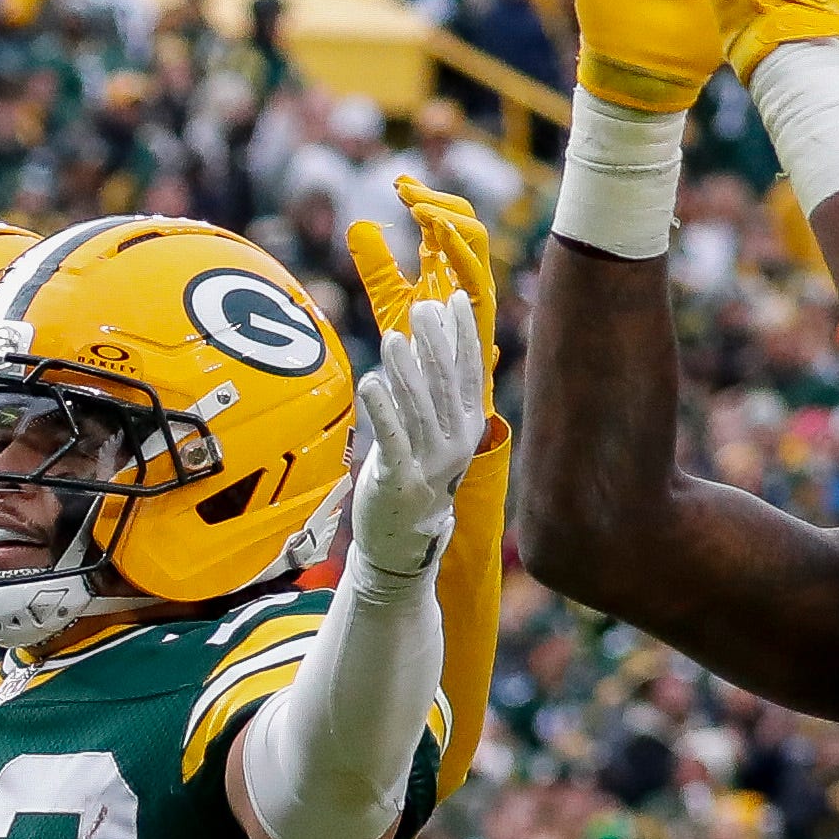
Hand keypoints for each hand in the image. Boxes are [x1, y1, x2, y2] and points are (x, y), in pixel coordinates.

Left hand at [345, 292, 490, 577]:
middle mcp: (455, 444)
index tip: (451, 299)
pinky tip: (370, 383)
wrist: (404, 540)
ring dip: (405, 372)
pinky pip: (392, 441)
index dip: (462, 334)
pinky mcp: (399, 482)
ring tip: (392, 339)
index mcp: (469, 426)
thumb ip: (438, 384)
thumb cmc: (416, 472)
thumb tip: (440, 327)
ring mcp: (429, 464)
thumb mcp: (436, 430)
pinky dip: (381, 411)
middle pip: (445, 386)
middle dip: (433, 343)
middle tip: (420, 309)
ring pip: (418, 409)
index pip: (469, 372)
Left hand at [347, 174, 498, 378]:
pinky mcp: (479, 313)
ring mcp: (475, 293)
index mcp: (448, 268)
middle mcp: (465, 275)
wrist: (425, 401)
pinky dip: (458, 246)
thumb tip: (358, 225)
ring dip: (447, 216)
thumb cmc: (413, 356)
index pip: (441, 220)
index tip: (396, 184)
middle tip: (403, 188)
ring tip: (417, 206)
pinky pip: (476, 272)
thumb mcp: (388, 301)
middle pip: (462, 220)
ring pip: (475, 238)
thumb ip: (377, 266)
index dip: (421, 198)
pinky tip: (437, 228)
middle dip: (435, 200)